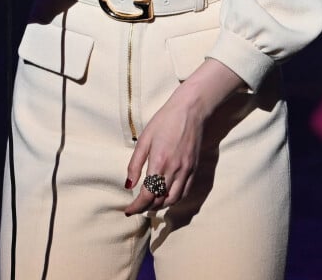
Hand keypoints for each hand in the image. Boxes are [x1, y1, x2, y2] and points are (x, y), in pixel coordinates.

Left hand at [124, 59, 244, 215]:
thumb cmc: (165, 121)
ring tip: (150, 204)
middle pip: (159, 200)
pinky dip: (174, 199)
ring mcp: (186, 170)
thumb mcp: (145, 138)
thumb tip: (128, 185)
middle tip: (137, 207)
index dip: (136, 207)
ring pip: (173, 200)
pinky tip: (166, 196)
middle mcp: (174, 170)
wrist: (191, 110)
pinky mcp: (194, 169)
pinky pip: (185, 192)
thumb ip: (135, 164)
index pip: (147, 195)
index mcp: (159, 162)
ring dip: (160, 206)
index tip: (128, 210)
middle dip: (146, 207)